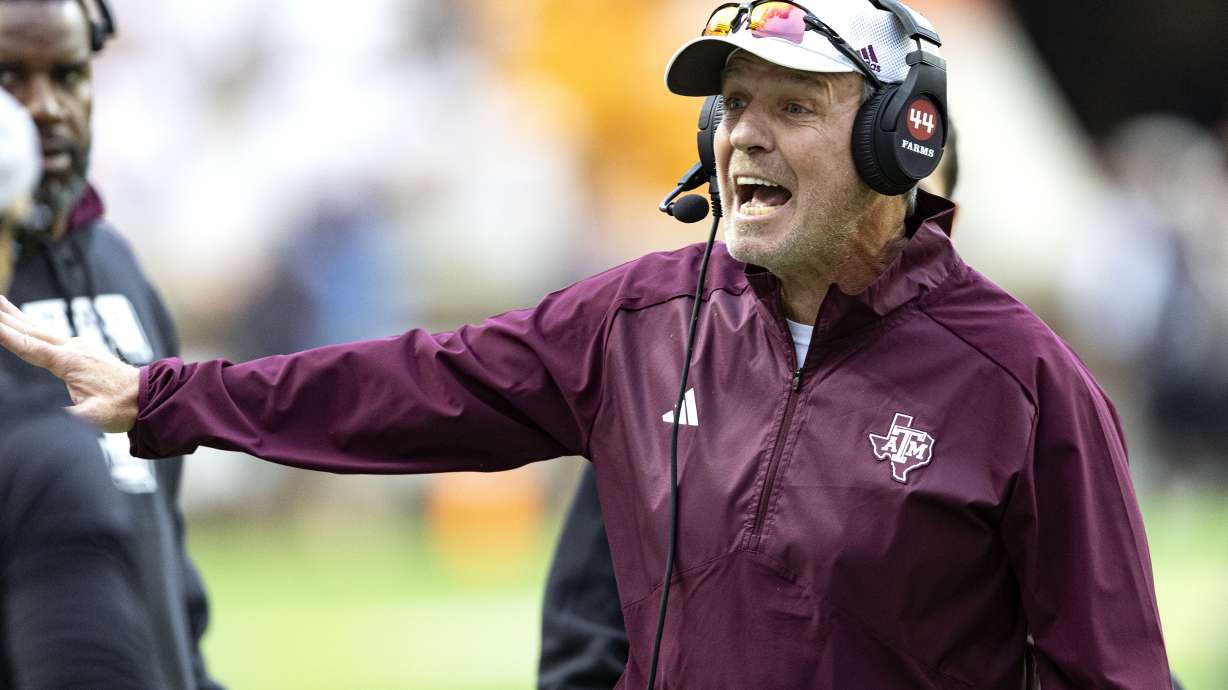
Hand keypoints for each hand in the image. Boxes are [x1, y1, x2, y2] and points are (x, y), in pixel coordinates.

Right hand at [0, 295, 139, 432]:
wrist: (148, 397)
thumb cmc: (121, 408)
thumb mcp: (92, 417)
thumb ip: (69, 417)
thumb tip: (50, 418)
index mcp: (69, 361)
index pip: (28, 346)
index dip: (5, 335)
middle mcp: (72, 348)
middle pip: (30, 330)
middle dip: (5, 316)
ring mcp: (78, 347)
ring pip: (40, 330)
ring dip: (17, 316)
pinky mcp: (82, 350)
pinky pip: (51, 336)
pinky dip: (33, 327)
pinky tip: (27, 324)